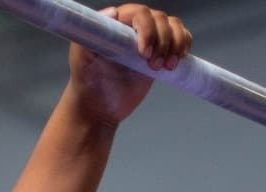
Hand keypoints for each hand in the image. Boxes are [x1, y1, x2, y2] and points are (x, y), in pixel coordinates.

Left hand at [70, 5, 193, 127]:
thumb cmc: (88, 82)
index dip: (147, 30)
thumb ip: (91, 34)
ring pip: (173, 26)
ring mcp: (150, 39)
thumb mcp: (81, 57)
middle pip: (160, 19)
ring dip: (176, 44)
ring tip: (167, 67)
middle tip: (155, 66)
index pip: (139, 13)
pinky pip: (181, 38)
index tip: (144, 53)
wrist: (100, 105)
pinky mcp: (161, 52)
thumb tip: (113, 12)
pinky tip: (176, 61)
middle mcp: (134, 26)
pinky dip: (184, 45)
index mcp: (117, 22)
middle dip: (163, 42)